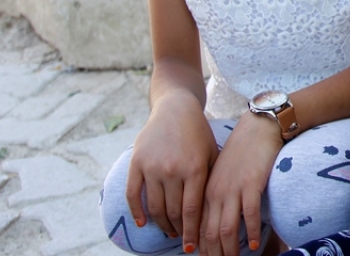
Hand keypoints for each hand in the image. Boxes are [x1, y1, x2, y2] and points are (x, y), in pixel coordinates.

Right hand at [126, 93, 217, 250]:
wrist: (176, 109)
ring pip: (155, 207)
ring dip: (161, 224)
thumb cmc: (198, 135)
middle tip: (180, 239)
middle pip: (173, 212)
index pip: (192, 211)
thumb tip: (215, 214)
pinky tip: (143, 223)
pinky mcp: (137, 162)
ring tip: (168, 231)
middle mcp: (173, 169)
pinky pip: (134, 194)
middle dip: (177, 231)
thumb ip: (210, 182)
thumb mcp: (212, 155)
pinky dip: (137, 212)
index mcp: (196, 169)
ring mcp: (153, 166)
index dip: (191, 232)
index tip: (191, 247)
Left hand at [198, 112, 282, 255]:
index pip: (197, 225)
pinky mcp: (251, 185)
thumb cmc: (241, 151)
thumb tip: (217, 216)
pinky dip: (250, 233)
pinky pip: (249, 215)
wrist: (257, 128)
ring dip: (229, 249)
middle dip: (212, 253)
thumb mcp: (221, 173)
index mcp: (205, 190)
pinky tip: (253, 245)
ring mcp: (232, 189)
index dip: (199, 245)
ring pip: (226, 228)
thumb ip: (216, 193)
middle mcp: (215, 192)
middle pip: (209, 231)